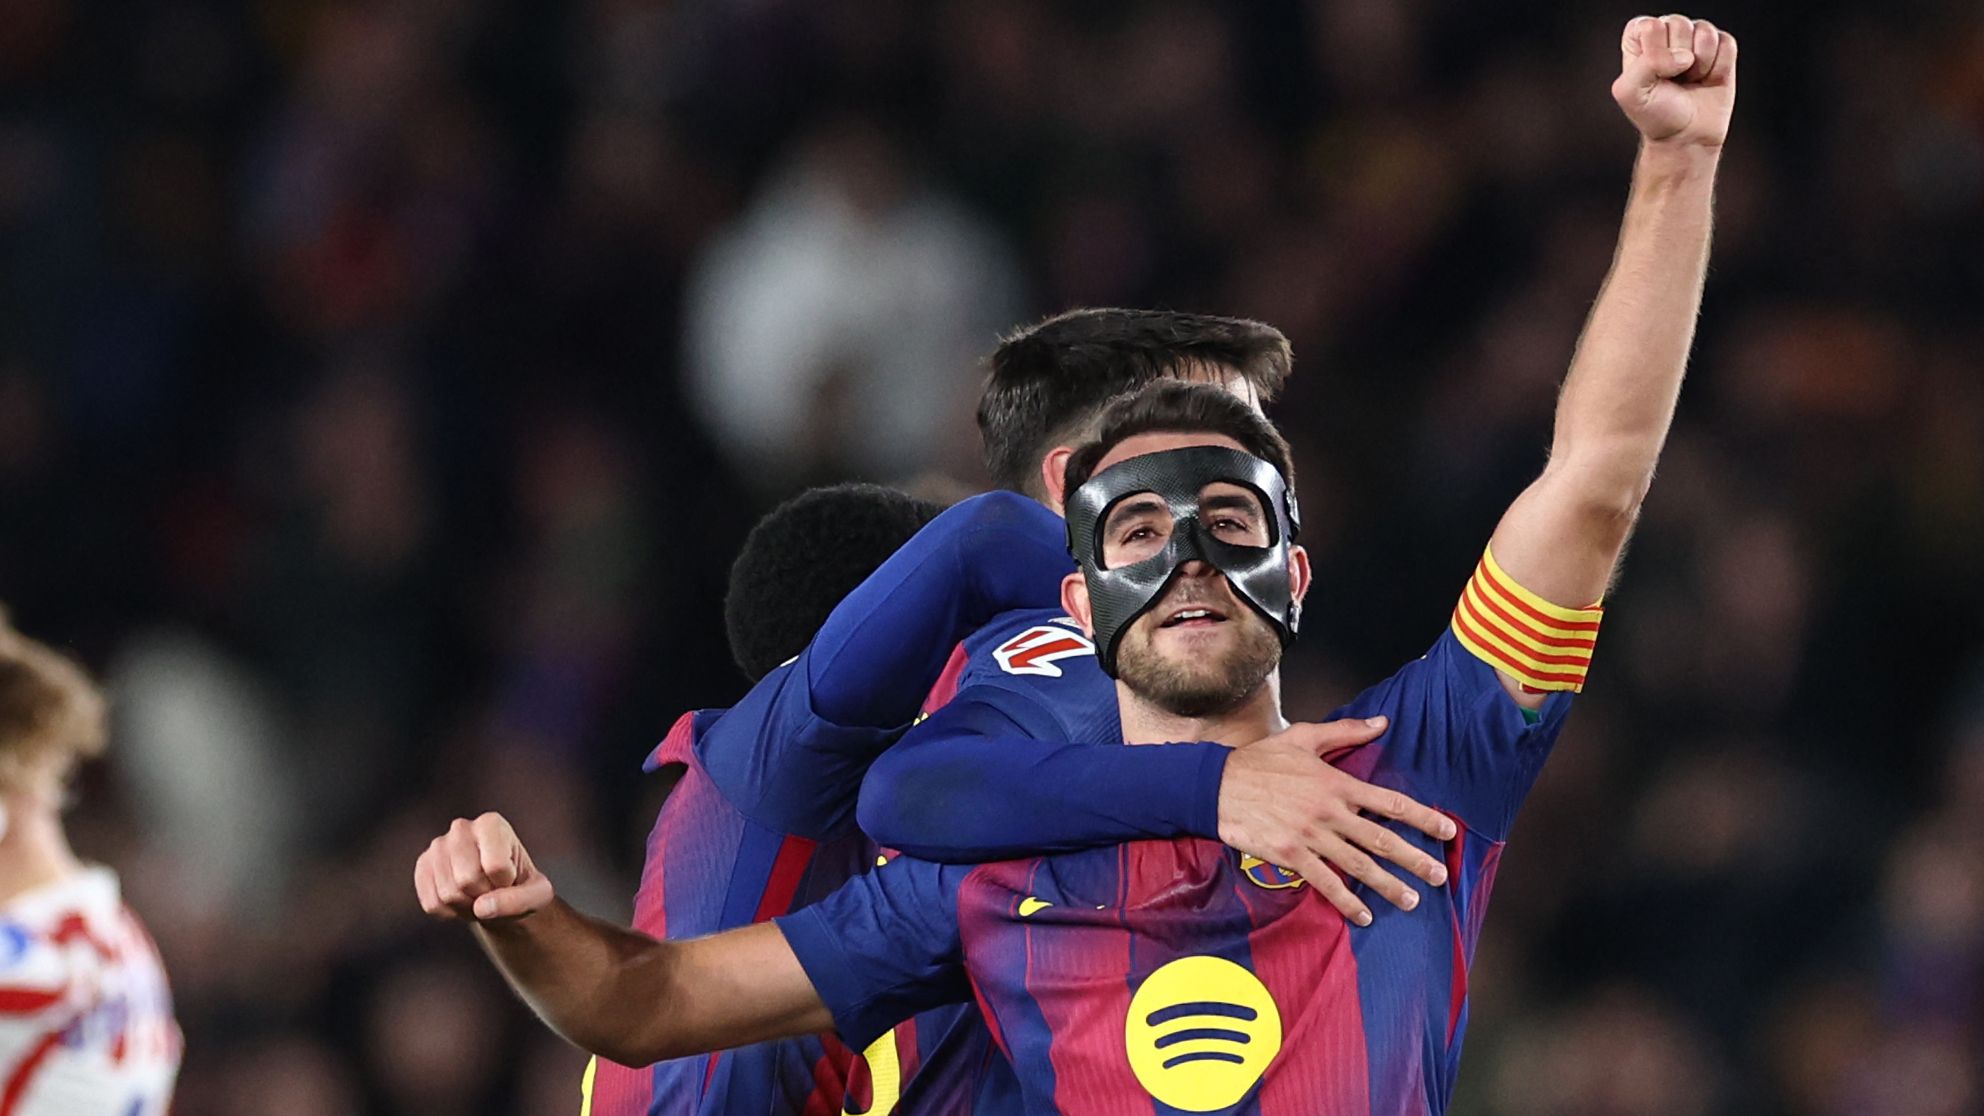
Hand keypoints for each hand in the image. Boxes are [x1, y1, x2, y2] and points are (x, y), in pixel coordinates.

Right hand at [414, 812, 555, 921]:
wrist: (498, 890)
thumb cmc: (521, 886)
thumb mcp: (537, 895)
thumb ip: (519, 901)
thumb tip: (481, 907)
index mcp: (492, 823)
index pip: (495, 867)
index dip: (505, 884)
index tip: (510, 878)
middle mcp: (461, 828)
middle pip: (467, 879)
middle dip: (484, 895)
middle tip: (492, 890)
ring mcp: (437, 846)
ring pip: (448, 893)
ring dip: (467, 906)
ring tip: (478, 894)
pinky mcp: (423, 866)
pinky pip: (432, 904)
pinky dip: (449, 912)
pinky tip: (461, 899)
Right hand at [1218, 717, 1455, 926]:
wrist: (1215, 785)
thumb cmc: (1259, 760)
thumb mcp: (1303, 737)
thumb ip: (1345, 731)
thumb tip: (1382, 723)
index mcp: (1336, 783)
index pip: (1389, 802)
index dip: (1422, 818)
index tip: (1447, 831)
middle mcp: (1329, 812)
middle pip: (1381, 839)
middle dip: (1414, 859)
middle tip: (1440, 876)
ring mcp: (1310, 836)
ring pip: (1358, 865)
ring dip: (1388, 885)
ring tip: (1412, 901)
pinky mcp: (1290, 856)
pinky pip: (1324, 882)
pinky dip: (1346, 901)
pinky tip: (1363, 916)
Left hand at [1612, 14, 1736, 147]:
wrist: (1686, 136)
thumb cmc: (1655, 115)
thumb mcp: (1630, 94)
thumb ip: (1646, 64)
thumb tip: (1684, 56)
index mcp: (1640, 39)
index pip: (1650, 26)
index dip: (1654, 52)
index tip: (1653, 75)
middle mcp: (1668, 33)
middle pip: (1679, 24)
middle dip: (1678, 59)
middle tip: (1673, 80)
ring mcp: (1696, 39)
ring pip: (1705, 32)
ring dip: (1700, 64)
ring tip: (1690, 79)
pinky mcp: (1721, 48)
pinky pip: (1727, 44)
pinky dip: (1719, 67)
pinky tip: (1707, 78)